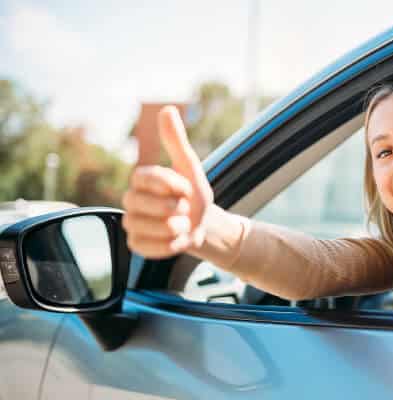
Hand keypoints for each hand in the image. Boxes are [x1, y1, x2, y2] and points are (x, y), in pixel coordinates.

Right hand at [122, 106, 212, 258]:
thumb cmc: (194, 195)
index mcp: (140, 179)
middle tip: (184, 209)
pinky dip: (170, 245)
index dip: (171, 185)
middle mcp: (130, 200)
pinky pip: (149, 247)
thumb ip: (176, 141)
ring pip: (150, 227)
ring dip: (176, 228)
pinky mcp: (135, 244)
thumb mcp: (190, 167)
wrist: (203, 225)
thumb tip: (166, 109)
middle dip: (175, 208)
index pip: (146, 178)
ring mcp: (130, 223)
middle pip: (145, 204)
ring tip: (181, 224)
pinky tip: (176, 239)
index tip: (185, 188)